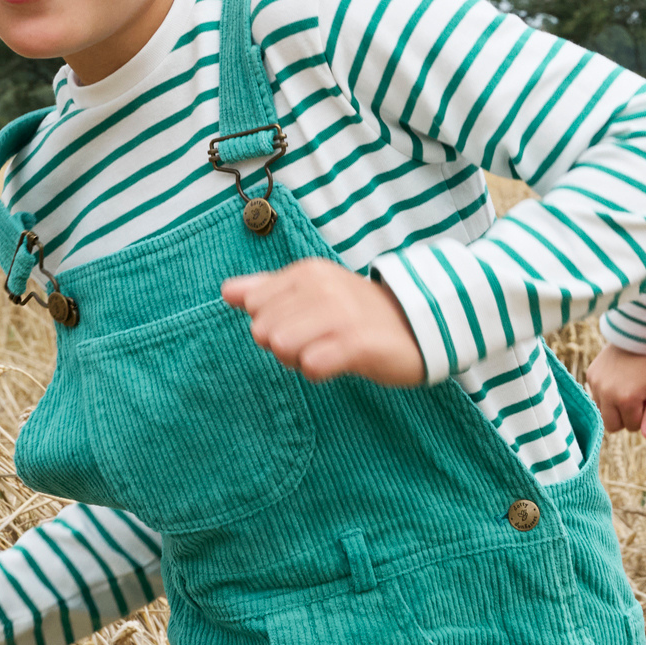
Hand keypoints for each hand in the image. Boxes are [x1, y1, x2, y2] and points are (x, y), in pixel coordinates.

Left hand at [221, 259, 425, 386]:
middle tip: (320, 341)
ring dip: (300, 360)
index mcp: (306, 272)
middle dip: (285, 346)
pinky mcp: (357, 343)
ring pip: (281, 348)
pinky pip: (311, 365)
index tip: (304, 324)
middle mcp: (321, 287)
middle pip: (263, 332)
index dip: (272, 323)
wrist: (420, 325)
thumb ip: (267, 290)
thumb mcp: (312, 292)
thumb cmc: (358, 313)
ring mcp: (340, 313)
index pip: (254, 306)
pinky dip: (319, 372)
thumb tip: (226, 292)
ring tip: (329, 351)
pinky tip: (340, 364)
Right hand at [587, 346, 645, 438]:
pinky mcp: (591, 375)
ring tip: (627, 388)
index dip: (642, 416)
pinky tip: (618, 378)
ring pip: (602, 412)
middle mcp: (607, 394)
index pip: (632, 427)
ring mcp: (596, 384)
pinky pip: (596, 396)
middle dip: (625, 418)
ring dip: (614, 407)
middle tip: (637, 398)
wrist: (639, 334)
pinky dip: (607, 393)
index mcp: (626, 400)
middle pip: (612, 426)